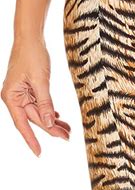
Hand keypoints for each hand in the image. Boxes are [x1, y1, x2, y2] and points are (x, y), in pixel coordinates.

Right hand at [1, 34, 70, 155]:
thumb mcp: (41, 81)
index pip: (22, 123)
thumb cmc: (32, 55)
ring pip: (39, 113)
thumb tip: (48, 124)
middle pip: (34, 119)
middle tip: (68, 137)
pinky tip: (59, 118)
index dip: (31, 139)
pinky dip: (50, 111)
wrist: (31, 37)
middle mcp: (14, 97)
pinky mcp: (29, 89)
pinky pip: (40, 104)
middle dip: (50, 128)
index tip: (39, 153)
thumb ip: (45, 103)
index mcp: (11, 97)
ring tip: (68, 130)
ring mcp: (22, 94)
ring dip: (53, 121)